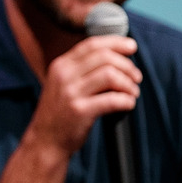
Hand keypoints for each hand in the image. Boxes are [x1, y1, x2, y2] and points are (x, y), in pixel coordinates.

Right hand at [29, 35, 141, 155]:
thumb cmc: (59, 113)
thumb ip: (81, 70)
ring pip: (110, 75)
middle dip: (127, 65)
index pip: (91, 44)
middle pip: (104, 57)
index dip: (115, 42)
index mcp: (61, 65)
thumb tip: (114, 59)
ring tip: (132, 93)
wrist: (45, 140)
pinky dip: (126, 101)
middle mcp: (64, 75)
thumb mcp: (62, 84)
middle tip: (136, 77)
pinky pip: (112, 100)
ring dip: (128, 83)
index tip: (131, 46)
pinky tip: (127, 104)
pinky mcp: (79, 110)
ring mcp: (70, 93)